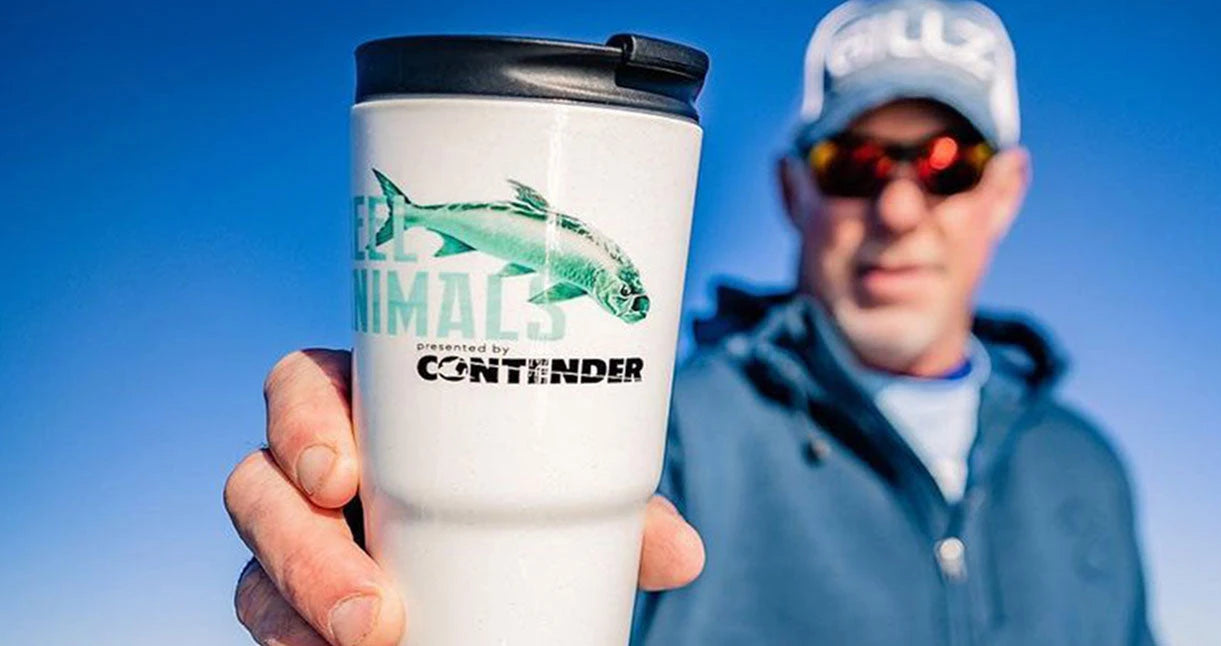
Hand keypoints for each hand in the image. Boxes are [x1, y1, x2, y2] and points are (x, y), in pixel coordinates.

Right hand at [224, 349, 705, 645]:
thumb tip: (684, 556)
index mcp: (367, 406)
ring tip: (369, 642)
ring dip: (300, 608)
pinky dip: (293, 643)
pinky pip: (268, 621)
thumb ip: (625, 518)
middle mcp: (310, 466)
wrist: (517, 562)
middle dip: (305, 552)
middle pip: (259, 488)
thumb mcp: (577, 494)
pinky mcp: (290, 599)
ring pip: (256, 565)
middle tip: (374, 611)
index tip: (341, 473)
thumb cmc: (537, 494)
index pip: (299, 386)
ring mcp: (294, 536)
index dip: (301, 421)